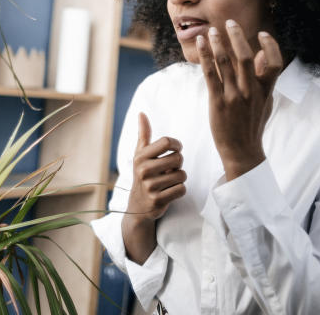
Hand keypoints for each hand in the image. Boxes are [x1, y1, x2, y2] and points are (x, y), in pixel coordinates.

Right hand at [121, 113, 185, 263]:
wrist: (138, 207)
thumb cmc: (143, 175)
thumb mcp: (140, 155)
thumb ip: (144, 133)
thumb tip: (141, 113)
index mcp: (140, 157)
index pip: (167, 142)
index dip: (176, 145)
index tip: (176, 149)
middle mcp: (143, 170)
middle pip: (178, 158)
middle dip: (178, 164)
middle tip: (169, 170)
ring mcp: (150, 186)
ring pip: (182, 175)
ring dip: (179, 178)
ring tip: (168, 182)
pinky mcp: (158, 200)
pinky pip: (182, 189)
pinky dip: (179, 190)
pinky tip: (169, 192)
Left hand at [196, 21, 283, 179]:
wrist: (242, 152)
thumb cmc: (252, 125)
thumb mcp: (264, 102)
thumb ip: (263, 78)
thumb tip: (260, 55)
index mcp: (265, 91)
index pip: (274, 63)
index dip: (271, 46)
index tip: (262, 34)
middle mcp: (251, 92)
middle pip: (245, 57)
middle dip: (237, 36)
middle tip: (230, 22)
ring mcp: (234, 96)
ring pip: (225, 62)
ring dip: (218, 42)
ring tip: (212, 30)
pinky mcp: (217, 102)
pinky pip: (210, 73)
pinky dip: (205, 56)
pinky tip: (201, 43)